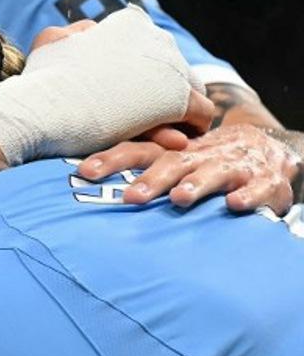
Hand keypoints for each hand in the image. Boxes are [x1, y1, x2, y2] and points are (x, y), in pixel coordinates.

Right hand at [0, 7, 212, 164]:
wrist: (41, 110)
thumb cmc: (41, 80)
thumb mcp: (52, 40)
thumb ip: (77, 33)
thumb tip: (92, 29)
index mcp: (129, 22)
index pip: (150, 47)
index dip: (142, 72)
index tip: (132, 93)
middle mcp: (156, 38)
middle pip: (173, 68)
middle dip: (164, 91)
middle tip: (153, 118)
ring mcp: (170, 68)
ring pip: (189, 89)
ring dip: (178, 110)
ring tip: (167, 131)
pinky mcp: (178, 100)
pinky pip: (201, 112)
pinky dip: (193, 125)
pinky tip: (179, 139)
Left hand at [78, 124, 300, 213]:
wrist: (269, 150)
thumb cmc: (206, 161)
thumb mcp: (174, 162)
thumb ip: (139, 173)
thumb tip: (85, 184)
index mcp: (174, 153)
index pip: (139, 151)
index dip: (112, 159)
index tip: (85, 172)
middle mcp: (200, 156)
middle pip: (172, 163)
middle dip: (151, 179)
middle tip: (130, 198)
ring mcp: (234, 167)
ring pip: (213, 172)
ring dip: (196, 184)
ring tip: (179, 198)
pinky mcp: (265, 182)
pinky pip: (257, 188)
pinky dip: (247, 196)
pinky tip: (234, 205)